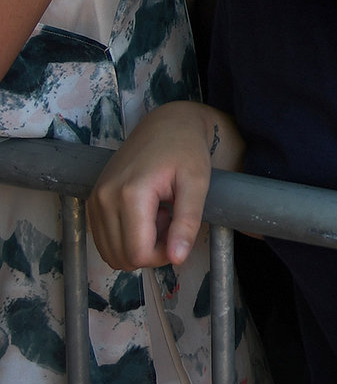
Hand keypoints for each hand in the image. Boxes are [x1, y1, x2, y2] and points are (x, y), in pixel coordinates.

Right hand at [87, 102, 229, 268]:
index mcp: (130, 194)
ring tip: (159, 216)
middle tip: (171, 222)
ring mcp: (94, 200)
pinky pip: (105, 240)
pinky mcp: (92, 202)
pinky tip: (146, 214)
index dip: (163, 256)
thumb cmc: (186, 150)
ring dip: (138, 244)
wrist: (167, 125)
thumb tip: (177, 259)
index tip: (181, 235)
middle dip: (151, 251)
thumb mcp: (197, 183)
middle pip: (122, 257)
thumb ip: (187, 222)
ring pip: (111, 252)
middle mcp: (103, 198)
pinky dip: (126, 237)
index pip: (138, 253)